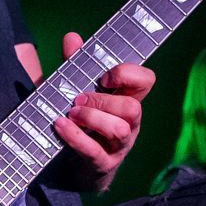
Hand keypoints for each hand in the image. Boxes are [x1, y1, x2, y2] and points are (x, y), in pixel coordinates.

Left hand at [49, 32, 153, 190]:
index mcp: (127, 99)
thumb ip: (76, 65)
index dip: (128, 74)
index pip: (146, 80)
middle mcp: (130, 123)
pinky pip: (94, 152)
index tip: (104, 77)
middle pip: (133, 108)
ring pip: (120, 130)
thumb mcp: (77, 89)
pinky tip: (59, 125)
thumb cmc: (82, 121)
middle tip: (77, 100)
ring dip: (92, 118)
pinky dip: (75, 136)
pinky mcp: (102, 164)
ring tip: (71, 114)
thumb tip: (72, 38)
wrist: (75, 167)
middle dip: (103, 101)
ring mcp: (119, 146)